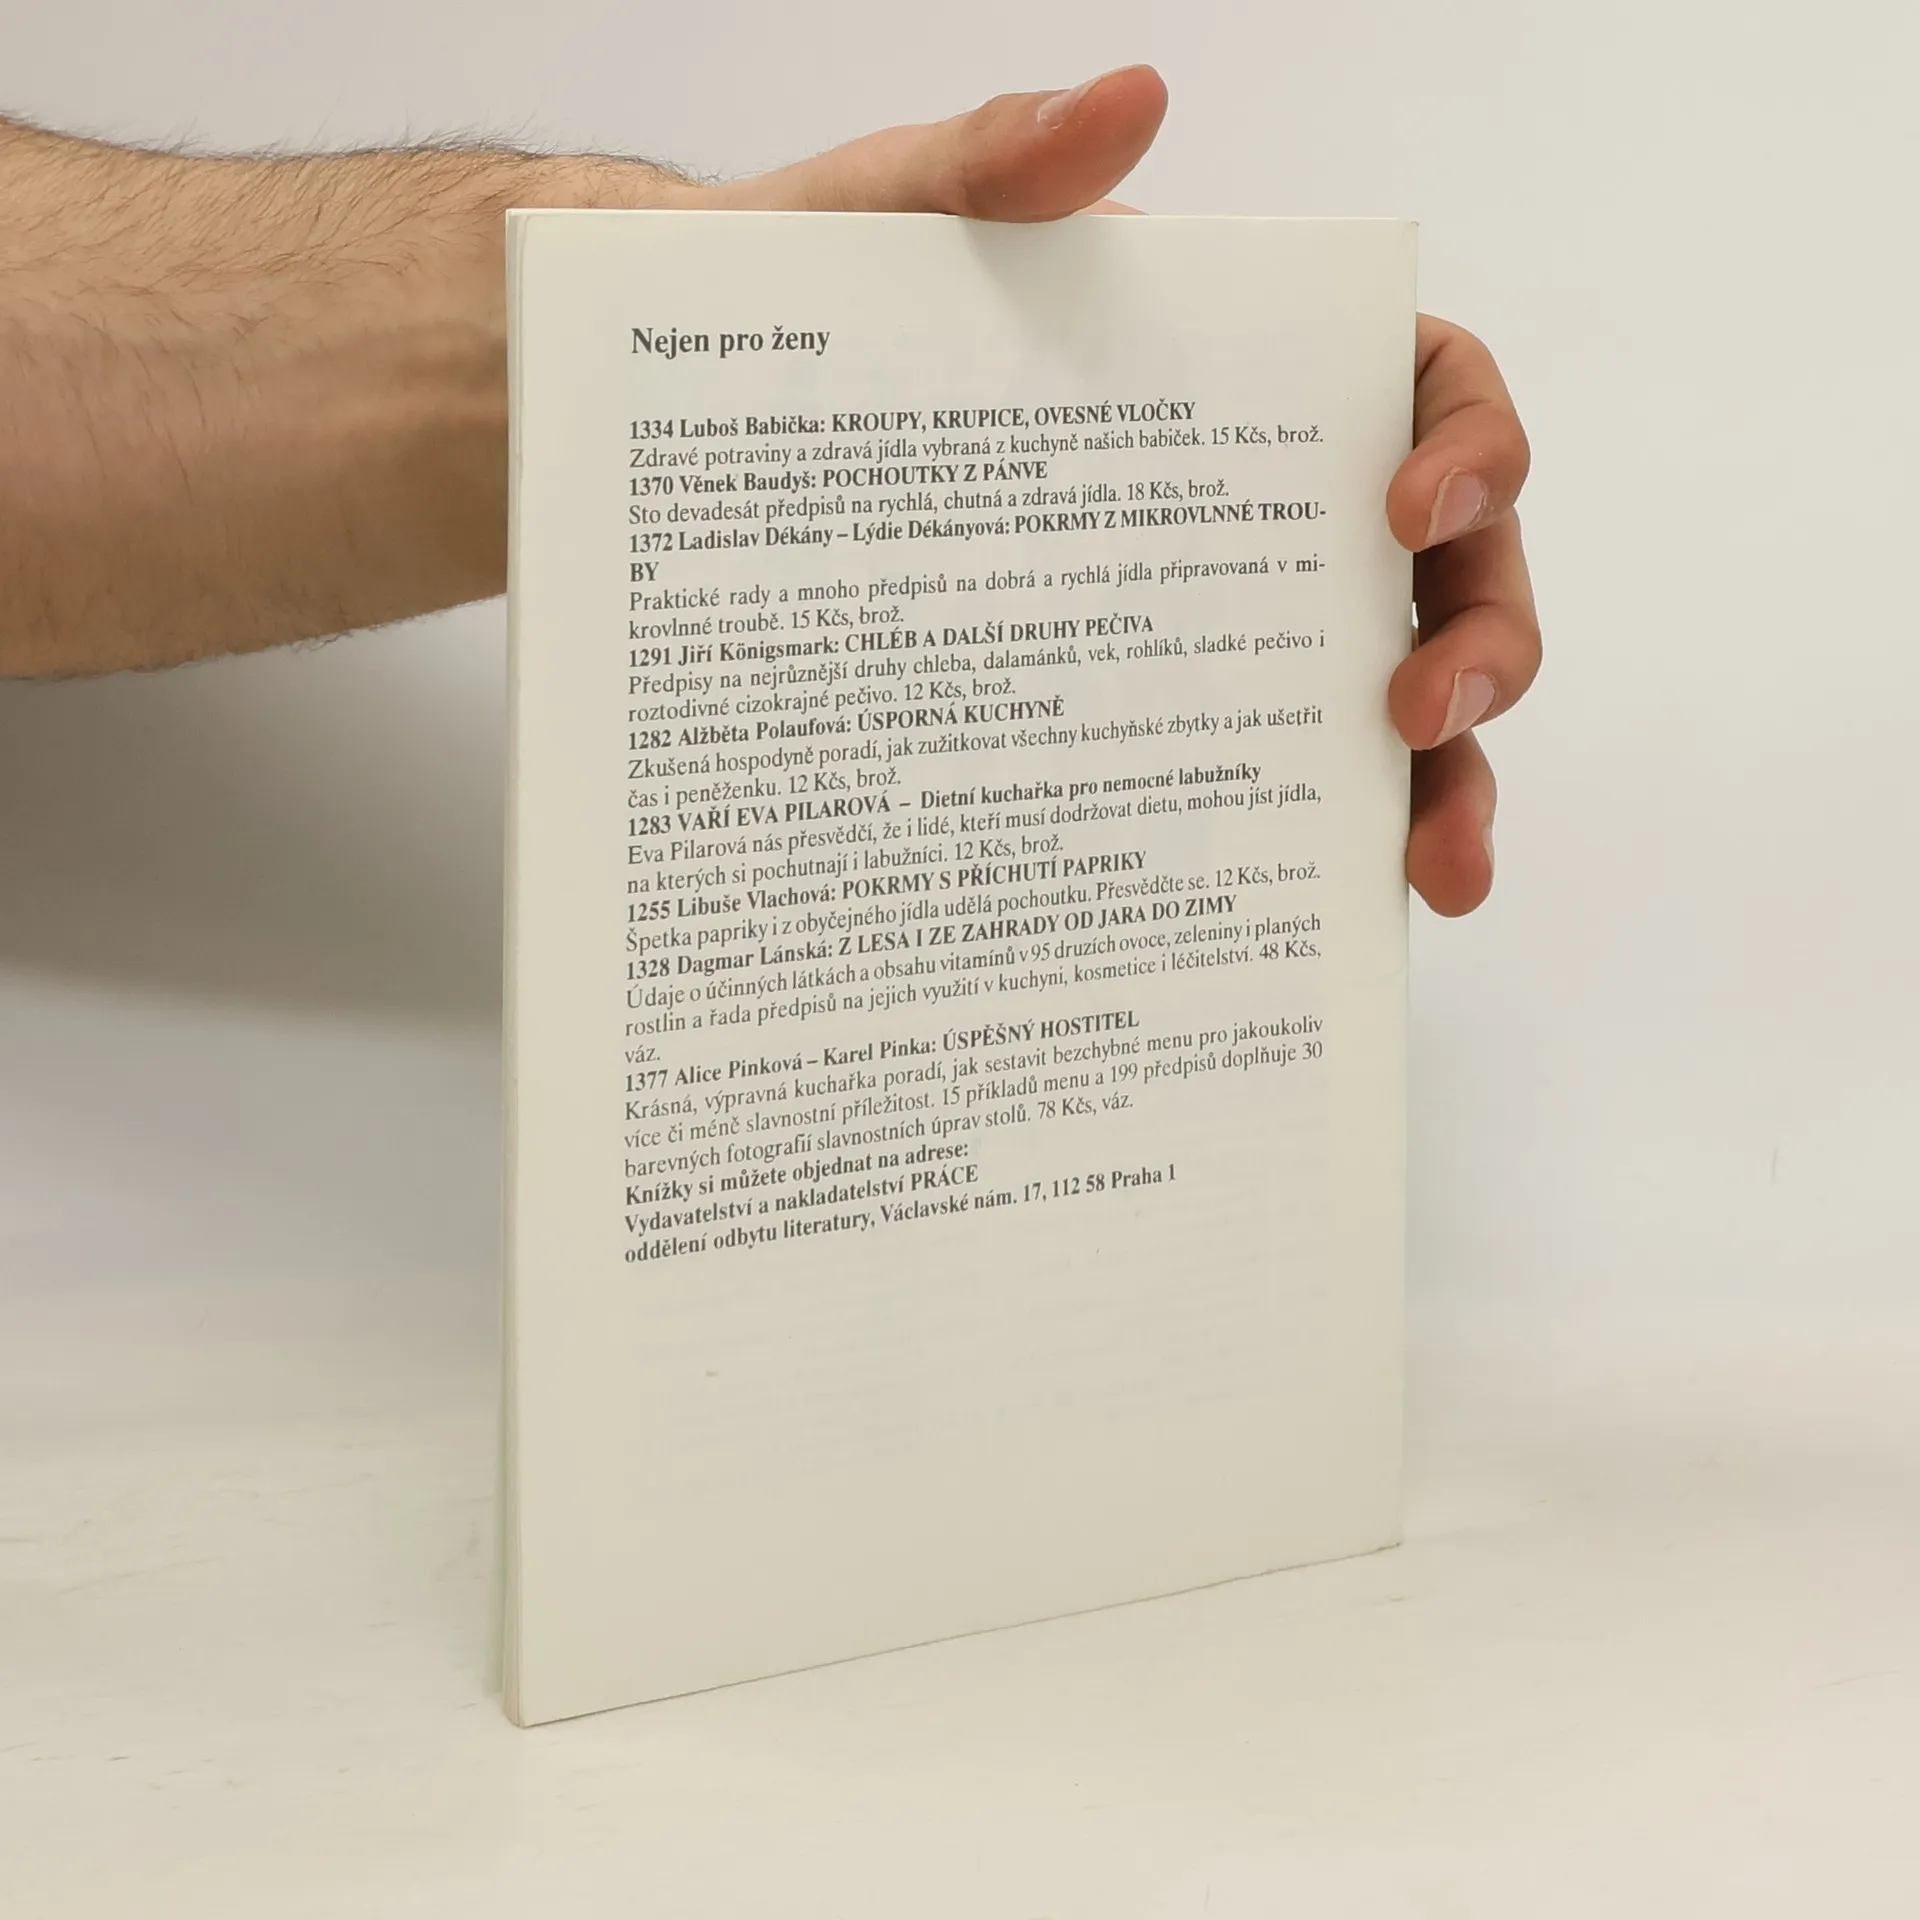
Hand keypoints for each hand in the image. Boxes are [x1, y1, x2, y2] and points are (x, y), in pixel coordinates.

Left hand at [677, 64, 1537, 915]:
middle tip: (1425, 713)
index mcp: (1251, 377)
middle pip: (1452, 572)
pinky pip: (1278, 794)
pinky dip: (1327, 853)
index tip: (1405, 507)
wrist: (730, 447)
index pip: (1427, 388)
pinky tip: (1331, 911)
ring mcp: (1222, 637)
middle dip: (1480, 644)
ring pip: (1395, 709)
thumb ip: (1000, 168)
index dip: (1471, 445)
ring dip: (1444, 787)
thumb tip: (1125, 105)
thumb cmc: (836, 327)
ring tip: (1434, 867)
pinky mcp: (1159, 733)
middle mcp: (1264, 515)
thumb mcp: (897, 233)